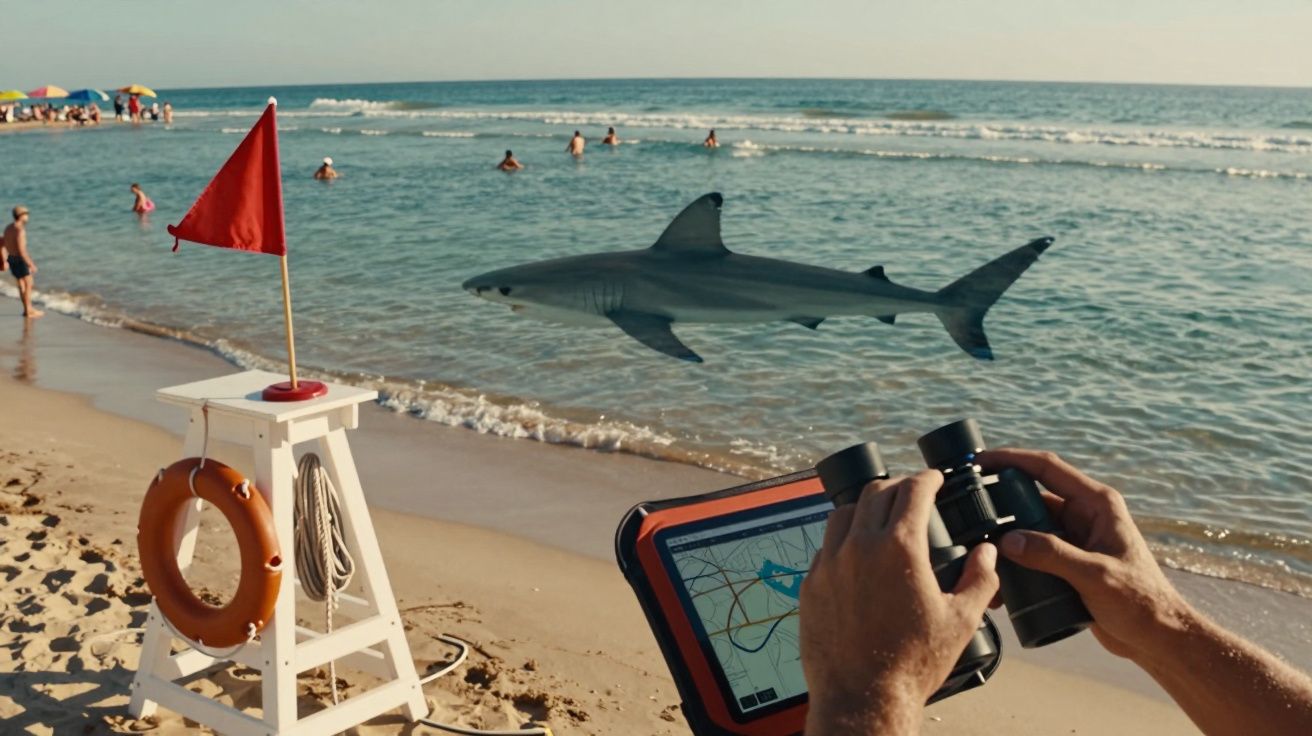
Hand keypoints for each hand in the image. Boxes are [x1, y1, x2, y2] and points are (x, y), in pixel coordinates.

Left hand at [800, 470, 998, 733]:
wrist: (863, 699)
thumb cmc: (913, 664)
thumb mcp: (961, 621)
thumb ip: (980, 578)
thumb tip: (988, 552)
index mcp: (900, 548)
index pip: (913, 490)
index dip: (929, 478)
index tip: (936, 478)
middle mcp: (859, 546)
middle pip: (876, 492)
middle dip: (898, 486)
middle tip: (913, 494)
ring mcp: (828, 564)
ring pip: (844, 513)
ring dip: (865, 506)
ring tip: (881, 516)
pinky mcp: (810, 584)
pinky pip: (825, 546)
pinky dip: (843, 539)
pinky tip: (856, 553)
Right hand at [978, 449, 1191, 663]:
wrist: (1158, 639)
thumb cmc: (1141, 602)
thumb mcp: (1095, 575)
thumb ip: (1052, 555)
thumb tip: (1006, 541)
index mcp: (1096, 504)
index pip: (1047, 468)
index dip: (1011, 459)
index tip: (979, 461)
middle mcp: (1083, 515)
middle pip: (1031, 498)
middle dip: (999, 503)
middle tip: (966, 510)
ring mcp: (1073, 539)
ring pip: (1027, 528)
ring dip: (1003, 538)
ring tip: (976, 549)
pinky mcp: (1066, 564)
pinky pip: (1031, 554)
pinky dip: (1013, 563)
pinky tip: (998, 580)